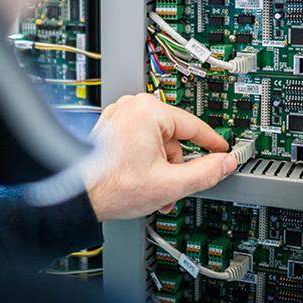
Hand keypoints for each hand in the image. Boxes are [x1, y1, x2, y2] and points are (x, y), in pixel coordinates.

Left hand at [85, 93, 235, 220]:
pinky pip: (141, 142)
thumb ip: (205, 173)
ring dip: (161, 168)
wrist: (78, 196)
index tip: (223, 150)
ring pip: (158, 143)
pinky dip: (146, 161)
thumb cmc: (112, 186)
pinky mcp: (111, 128)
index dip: (213, 143)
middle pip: (174, 138)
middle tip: (173, 188)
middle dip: (177, 167)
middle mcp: (133, 107)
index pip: (194, 126)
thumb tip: (224, 163)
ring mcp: (120, 116)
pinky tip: (142, 181)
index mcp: (148, 111)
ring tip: (153, 191)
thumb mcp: (170, 184)